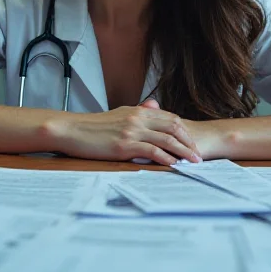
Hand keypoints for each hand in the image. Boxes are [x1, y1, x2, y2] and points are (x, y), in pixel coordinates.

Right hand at [46, 99, 201, 165]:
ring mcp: (132, 131)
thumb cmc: (94, 126)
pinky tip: (173, 165)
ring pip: (166, 139)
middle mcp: (138, 118)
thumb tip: (154, 106)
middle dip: (188, 142)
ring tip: (193, 162)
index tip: (192, 143)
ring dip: (182, 152)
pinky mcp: (124, 144)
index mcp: (138, 111)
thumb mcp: (119, 114)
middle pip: (173, 128)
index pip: (170, 118)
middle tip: (198, 155)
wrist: (72, 130)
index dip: (184, 131)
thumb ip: (138, 111)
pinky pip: (151, 150)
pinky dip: (165, 158)